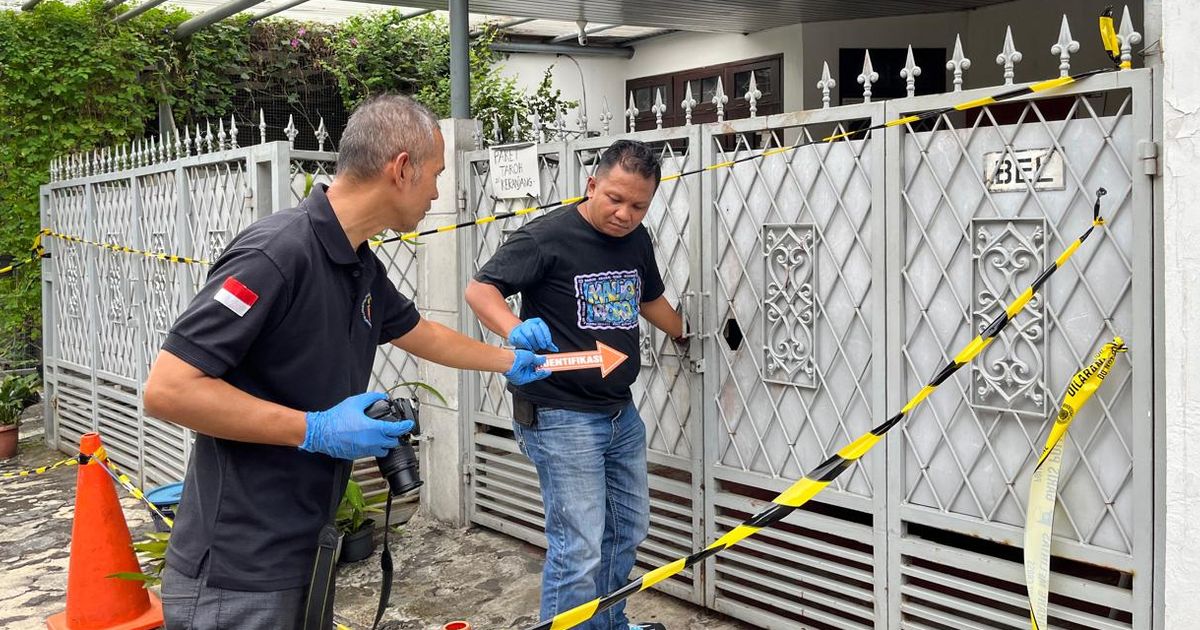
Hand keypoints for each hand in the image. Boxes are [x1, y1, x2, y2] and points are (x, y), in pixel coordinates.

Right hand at [300, 392, 414, 459]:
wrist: (320, 433)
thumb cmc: (335, 419)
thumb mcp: (355, 402)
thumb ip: (371, 398)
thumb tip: (381, 397)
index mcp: (372, 429)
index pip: (395, 430)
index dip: (405, 427)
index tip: (409, 425)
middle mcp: (370, 442)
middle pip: (392, 442)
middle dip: (395, 436)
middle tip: (395, 429)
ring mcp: (364, 450)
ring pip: (383, 450)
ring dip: (385, 443)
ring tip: (382, 435)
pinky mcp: (357, 455)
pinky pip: (371, 453)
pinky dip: (374, 447)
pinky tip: (369, 439)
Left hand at [504, 349, 549, 385]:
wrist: (509, 361)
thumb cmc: (516, 356)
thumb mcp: (531, 356)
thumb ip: (538, 359)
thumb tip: (544, 359)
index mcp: (525, 361)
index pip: (535, 363)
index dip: (542, 364)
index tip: (548, 363)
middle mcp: (524, 368)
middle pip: (536, 370)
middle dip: (543, 368)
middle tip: (550, 366)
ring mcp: (524, 373)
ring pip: (536, 374)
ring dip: (542, 372)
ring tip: (549, 369)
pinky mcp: (523, 379)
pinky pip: (534, 377)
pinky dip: (540, 375)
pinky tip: (544, 371)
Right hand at [507, 318, 558, 351]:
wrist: (518, 336)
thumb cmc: (532, 337)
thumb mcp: (541, 339)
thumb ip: (548, 344)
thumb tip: (556, 349)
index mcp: (537, 322)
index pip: (544, 327)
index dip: (547, 336)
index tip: (548, 344)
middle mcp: (529, 322)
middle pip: (536, 329)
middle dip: (540, 340)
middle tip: (542, 347)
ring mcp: (522, 327)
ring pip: (529, 334)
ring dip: (534, 343)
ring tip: (535, 348)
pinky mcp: (516, 333)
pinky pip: (522, 339)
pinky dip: (527, 345)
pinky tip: (530, 348)